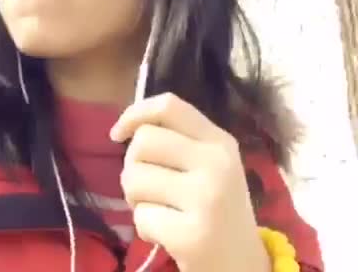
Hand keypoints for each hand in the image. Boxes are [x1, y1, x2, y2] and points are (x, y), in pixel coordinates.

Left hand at [110, 93, 270, 271]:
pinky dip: (144, 228)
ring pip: (134, 178)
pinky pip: (141, 217)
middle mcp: (216, 163)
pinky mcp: (193, 235)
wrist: (243, 266)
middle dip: (132, 165)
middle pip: (143, 141)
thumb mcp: (209, 165)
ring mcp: (207, 198)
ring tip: (159, 210)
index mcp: (219, 141)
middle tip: (147, 187)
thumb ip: (177, 140)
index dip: (135, 113)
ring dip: (135, 199)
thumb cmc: (216, 208)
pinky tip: (166, 235)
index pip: (169, 106)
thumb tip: (127, 128)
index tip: (118, 133)